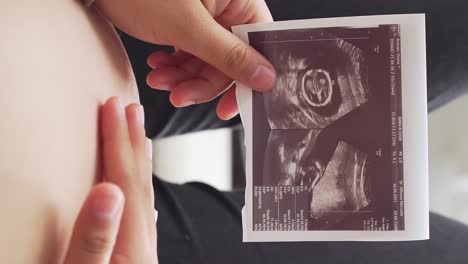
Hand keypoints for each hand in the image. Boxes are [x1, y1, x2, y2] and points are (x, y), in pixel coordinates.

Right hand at [64, 97, 156, 262]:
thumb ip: (95, 238)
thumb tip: (108, 191)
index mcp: (133, 245)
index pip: (125, 180)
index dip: (118, 141)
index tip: (113, 107)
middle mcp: (144, 246)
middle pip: (139, 183)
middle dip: (133, 142)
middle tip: (132, 109)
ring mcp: (141, 254)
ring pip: (143, 197)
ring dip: (138, 162)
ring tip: (141, 137)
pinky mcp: (133, 260)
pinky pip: (139, 213)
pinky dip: (137, 192)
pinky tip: (136, 192)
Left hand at [90, 0, 276, 119]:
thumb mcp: (187, 27)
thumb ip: (228, 55)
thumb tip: (266, 78)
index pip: (259, 45)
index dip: (247, 79)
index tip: (229, 106)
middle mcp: (227, 5)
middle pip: (230, 59)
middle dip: (202, 82)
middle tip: (180, 96)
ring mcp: (206, 13)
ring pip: (207, 60)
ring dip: (183, 76)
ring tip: (159, 79)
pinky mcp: (186, 20)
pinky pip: (190, 52)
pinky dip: (174, 64)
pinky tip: (157, 65)